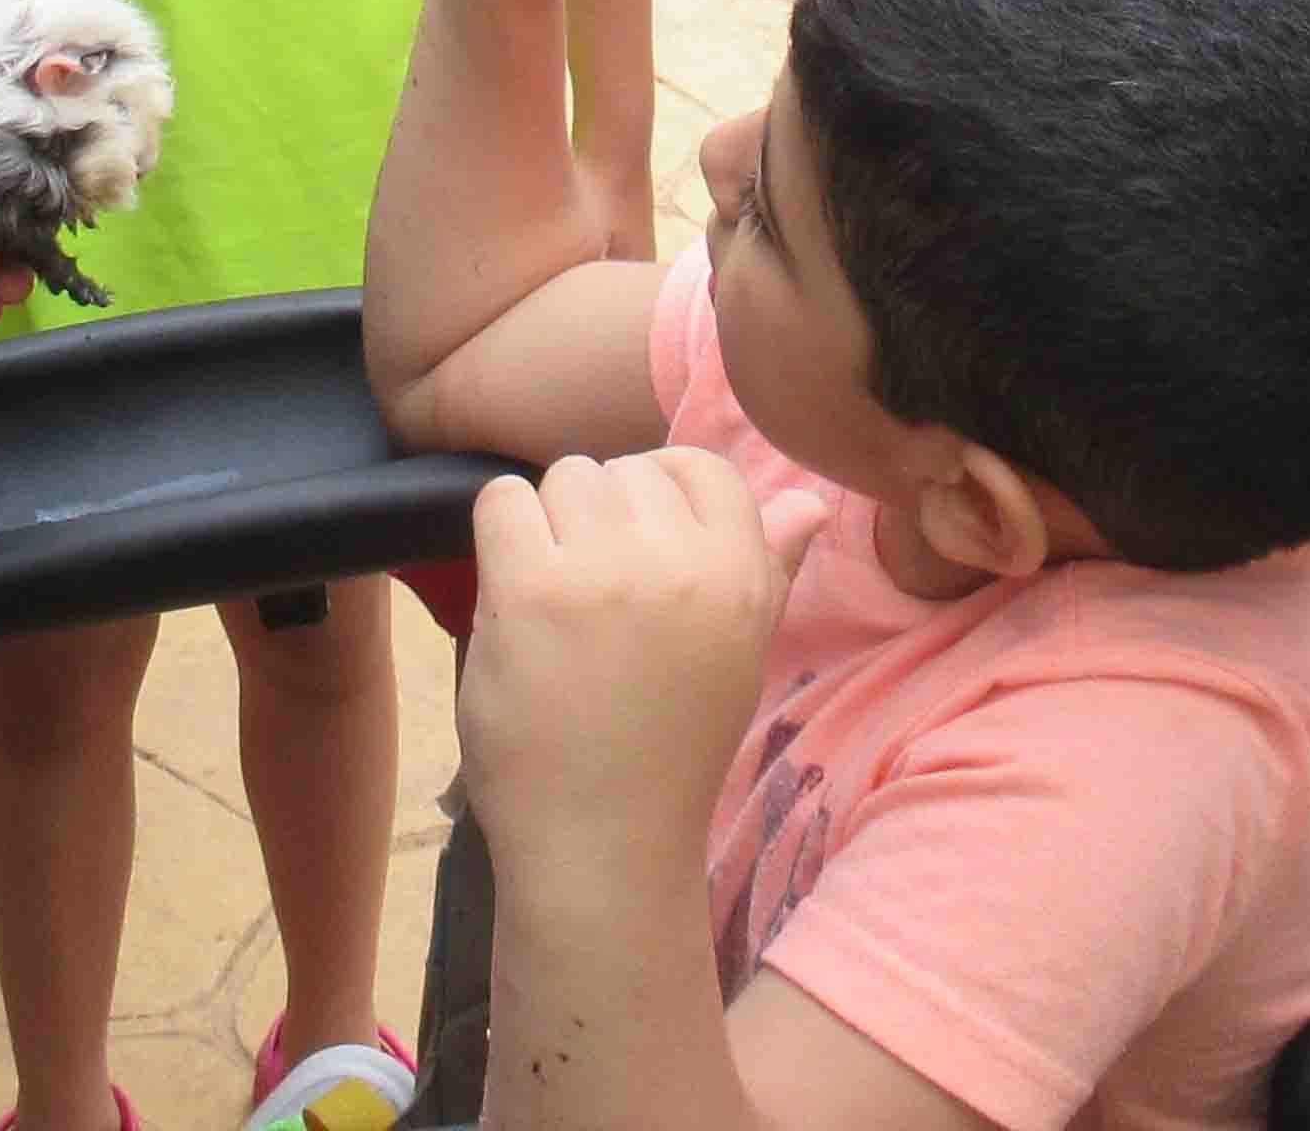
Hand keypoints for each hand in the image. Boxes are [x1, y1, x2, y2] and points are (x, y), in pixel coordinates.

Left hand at [457, 450, 824, 856]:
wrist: (604, 841)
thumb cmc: (668, 749)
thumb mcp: (738, 655)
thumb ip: (768, 570)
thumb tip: (808, 503)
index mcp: (742, 575)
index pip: (703, 467)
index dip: (662, 493)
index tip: (640, 547)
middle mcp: (681, 561)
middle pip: (625, 470)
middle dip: (603, 517)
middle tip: (597, 595)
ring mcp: (603, 570)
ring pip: (565, 478)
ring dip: (551, 524)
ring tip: (558, 597)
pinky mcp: (529, 588)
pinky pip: (501, 500)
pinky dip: (501, 533)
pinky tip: (516, 593)